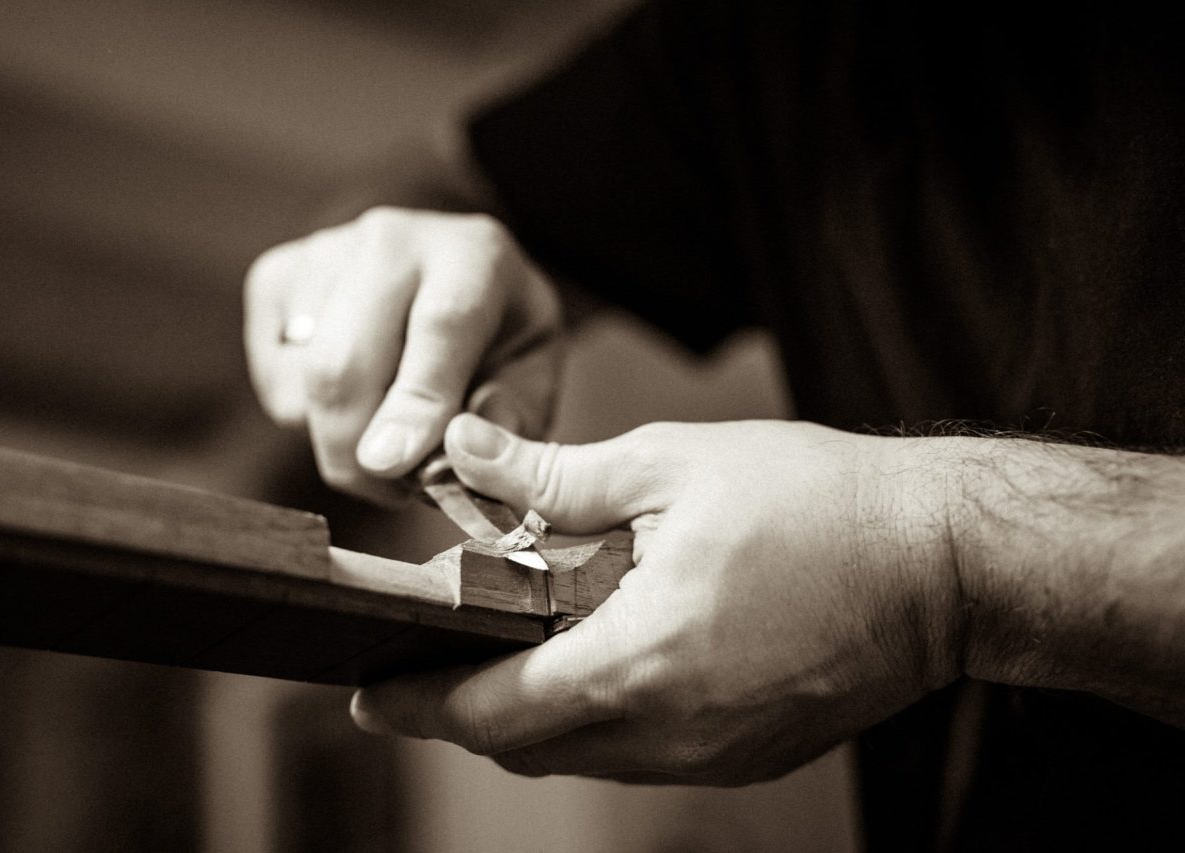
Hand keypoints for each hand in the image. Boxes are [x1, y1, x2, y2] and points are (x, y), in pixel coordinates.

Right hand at [244, 208, 561, 503]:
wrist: (440, 263)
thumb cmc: (495, 329)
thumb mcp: (535, 365)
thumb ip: (514, 411)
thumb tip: (460, 452)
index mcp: (472, 254)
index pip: (440, 326)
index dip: (415, 403)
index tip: (391, 465)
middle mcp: (391, 239)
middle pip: (345, 361)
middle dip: (355, 449)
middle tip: (391, 491)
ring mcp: (324, 253)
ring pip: (303, 381)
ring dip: (339, 437)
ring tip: (387, 430)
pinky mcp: (275, 276)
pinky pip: (275, 380)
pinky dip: (309, 413)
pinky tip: (355, 391)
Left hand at [350, 416, 963, 782]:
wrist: (939, 561)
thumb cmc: (815, 502)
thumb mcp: (672, 467)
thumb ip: (553, 477)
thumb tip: (462, 456)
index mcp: (641, 661)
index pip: (493, 711)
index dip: (419, 706)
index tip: (367, 698)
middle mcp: (670, 732)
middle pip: (527, 747)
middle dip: (465, 712)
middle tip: (428, 663)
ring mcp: (712, 756)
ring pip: (581, 756)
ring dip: (532, 712)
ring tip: (515, 643)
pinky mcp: (746, 754)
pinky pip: (638, 752)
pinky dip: (596, 715)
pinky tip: (601, 653)